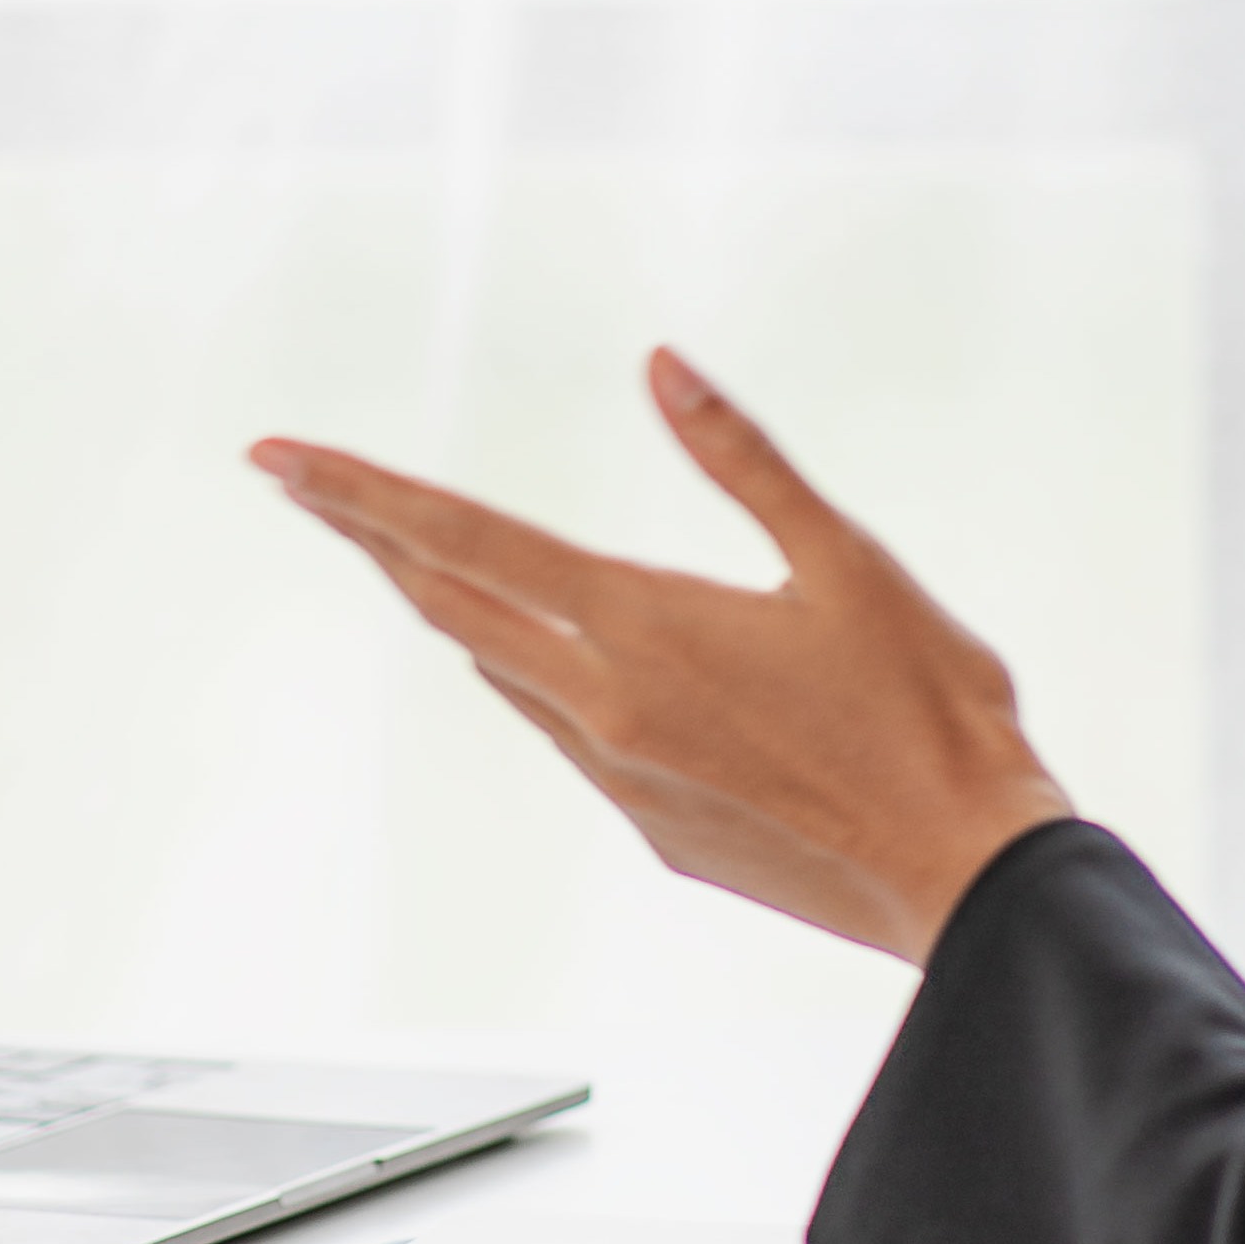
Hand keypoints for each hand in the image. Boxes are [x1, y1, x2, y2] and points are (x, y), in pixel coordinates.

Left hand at [253, 350, 1069, 961]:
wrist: (968, 877)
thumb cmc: (931, 711)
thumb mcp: (846, 559)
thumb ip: (741, 459)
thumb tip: (660, 366)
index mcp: (644, 627)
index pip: (464, 539)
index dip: (359, 494)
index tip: (276, 459)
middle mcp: (606, 709)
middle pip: (451, 604)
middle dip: (373, 540)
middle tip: (308, 489)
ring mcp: (622, 779)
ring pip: (507, 673)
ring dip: (459, 609)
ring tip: (419, 558)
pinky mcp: (653, 830)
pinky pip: (570, 736)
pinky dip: (547, 681)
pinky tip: (571, 663)